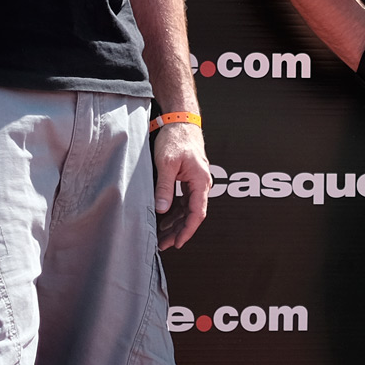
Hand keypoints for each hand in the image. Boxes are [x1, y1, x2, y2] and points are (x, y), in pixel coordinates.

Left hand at [153, 123, 210, 249]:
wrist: (181, 121)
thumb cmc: (176, 138)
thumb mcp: (167, 164)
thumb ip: (165, 187)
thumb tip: (162, 209)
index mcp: (200, 181)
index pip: (197, 213)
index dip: (187, 231)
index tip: (177, 243)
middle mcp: (202, 183)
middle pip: (192, 214)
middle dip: (178, 231)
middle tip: (164, 244)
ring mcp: (196, 181)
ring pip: (188, 209)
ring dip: (176, 223)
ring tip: (162, 236)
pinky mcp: (189, 179)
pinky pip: (184, 200)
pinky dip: (175, 212)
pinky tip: (165, 219)